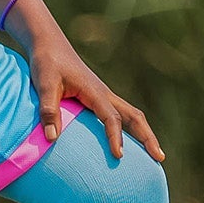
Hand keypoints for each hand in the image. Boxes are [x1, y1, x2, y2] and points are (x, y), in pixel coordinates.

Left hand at [13, 3, 163, 162]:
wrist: (50, 44)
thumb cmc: (47, 62)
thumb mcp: (44, 84)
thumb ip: (48, 110)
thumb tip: (51, 138)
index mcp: (95, 91)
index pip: (112, 117)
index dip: (115, 136)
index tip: (119, 155)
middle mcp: (104, 94)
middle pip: (134, 116)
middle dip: (148, 137)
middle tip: (160, 158)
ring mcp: (104, 96)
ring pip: (131, 115)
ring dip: (144, 134)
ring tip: (154, 156)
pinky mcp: (98, 98)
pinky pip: (120, 115)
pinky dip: (130, 129)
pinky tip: (130, 143)